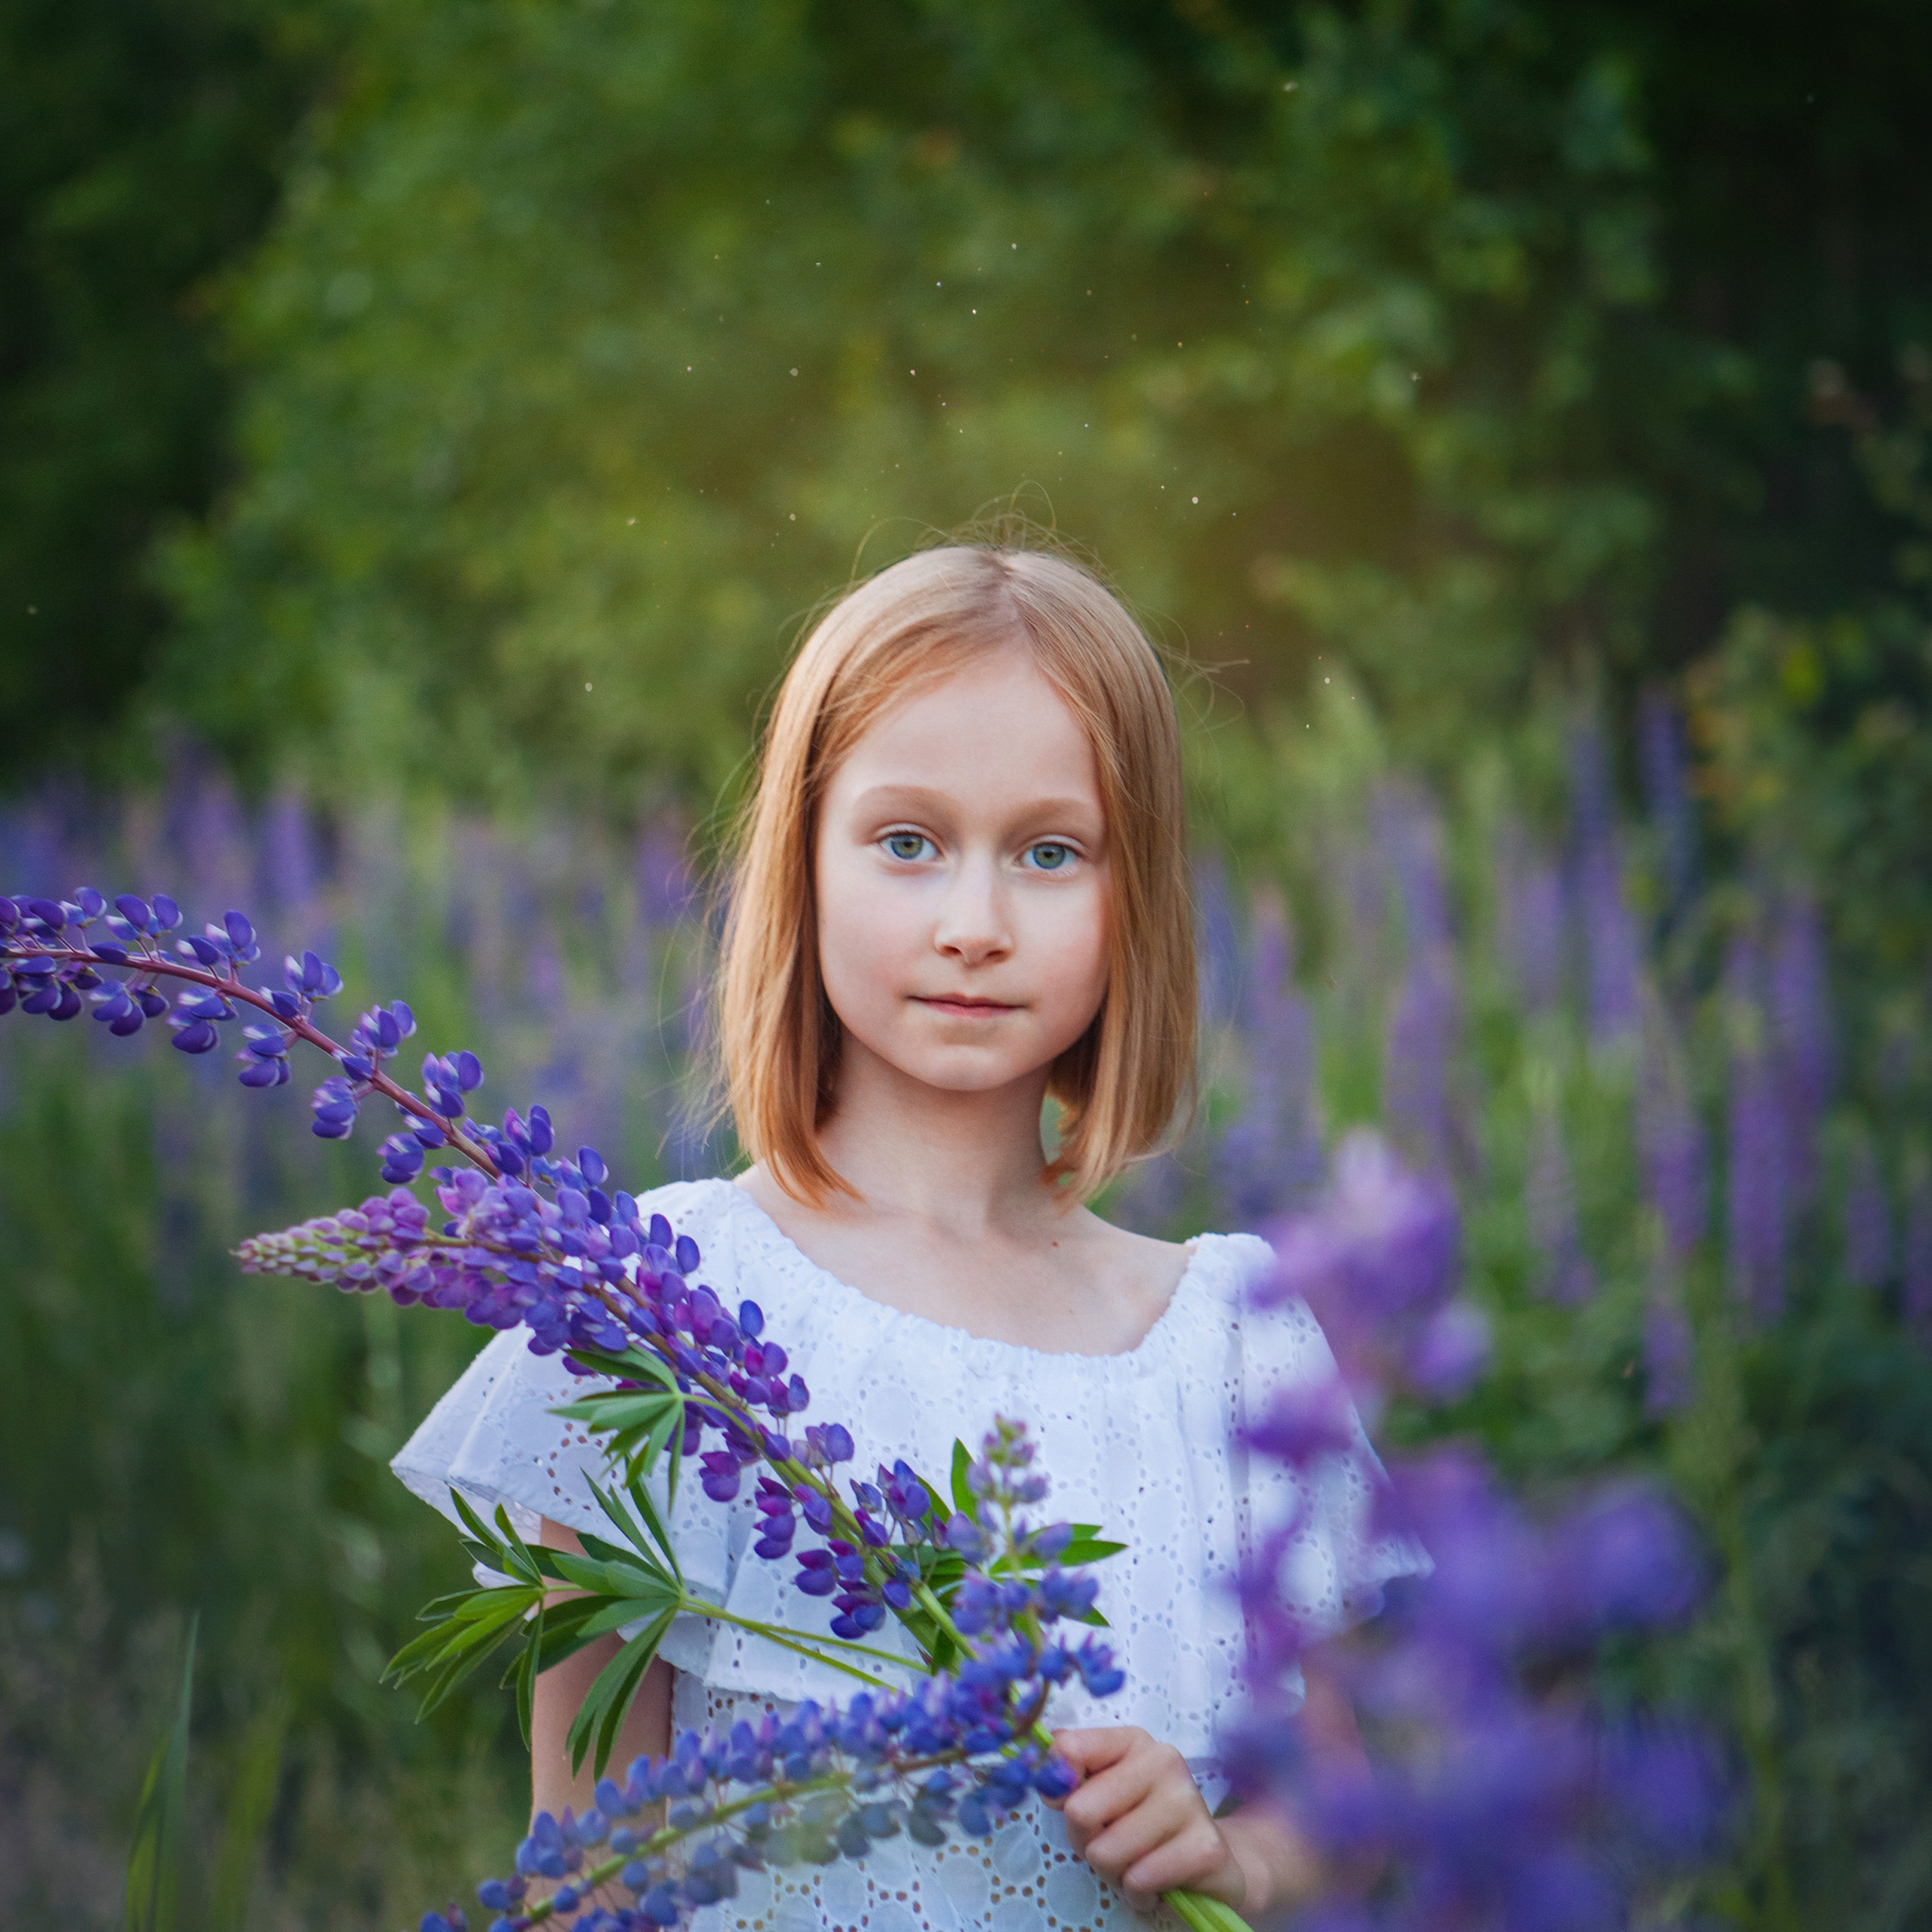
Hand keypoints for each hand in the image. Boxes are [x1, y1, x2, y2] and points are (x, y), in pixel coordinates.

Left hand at [1042, 1727, 1255, 1915]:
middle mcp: (1163, 1760)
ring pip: (1106, 1853)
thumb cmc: (1141, 1825)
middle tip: (1109, 1846)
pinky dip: (1138, 1893)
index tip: (1067, 1804)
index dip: (1057, 1788)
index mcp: (1132, 1741)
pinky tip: (1155, 1884)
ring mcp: (1188, 1801)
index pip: (1069, 1750)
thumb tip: (1047, 1778)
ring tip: (1135, 1866)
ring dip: (1113, 1874)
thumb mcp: (1102, 1795)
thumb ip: (1070, 1779)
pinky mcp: (1205, 1847)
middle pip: (1080, 1811)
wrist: (1205, 1862)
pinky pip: (1138, 1880)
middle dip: (1085, 1843)